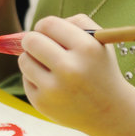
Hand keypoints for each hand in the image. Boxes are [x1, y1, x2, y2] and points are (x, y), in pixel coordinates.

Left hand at [20, 14, 130, 131]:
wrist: (110, 113)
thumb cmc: (100, 70)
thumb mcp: (100, 42)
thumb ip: (77, 22)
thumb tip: (42, 25)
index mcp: (87, 49)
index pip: (47, 24)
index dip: (44, 26)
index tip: (47, 33)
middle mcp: (70, 69)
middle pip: (31, 40)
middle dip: (32, 41)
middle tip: (40, 46)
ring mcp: (54, 89)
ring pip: (24, 60)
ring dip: (32, 59)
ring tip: (48, 66)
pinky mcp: (42, 103)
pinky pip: (26, 79)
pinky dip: (35, 79)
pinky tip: (52, 85)